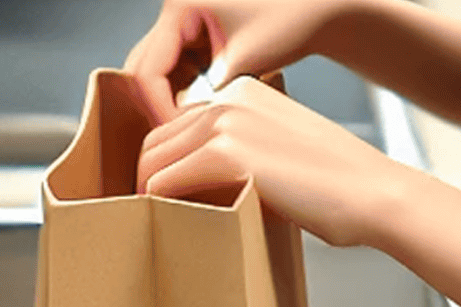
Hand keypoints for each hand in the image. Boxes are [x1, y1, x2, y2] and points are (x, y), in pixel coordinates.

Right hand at [123, 0, 352, 123]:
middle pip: (144, 68)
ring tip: (191, 131)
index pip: (148, 69)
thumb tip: (186, 125)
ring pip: (159, 72)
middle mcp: (174, 12)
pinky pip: (179, 71)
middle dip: (157, 106)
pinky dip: (187, 94)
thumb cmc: (291, 23)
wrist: (316, 9)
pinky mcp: (198, 38)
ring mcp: (184, 24)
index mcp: (180, 8)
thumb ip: (214, 93)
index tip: (179, 136)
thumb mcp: (249, 60)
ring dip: (171, 102)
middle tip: (176, 140)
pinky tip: (203, 115)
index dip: (159, 108)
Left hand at [136, 76, 407, 247]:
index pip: (180, 123)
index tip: (176, 191)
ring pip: (153, 160)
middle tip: (165, 214)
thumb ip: (246, 149)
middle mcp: (229, 98)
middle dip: (155, 177)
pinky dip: (161, 205)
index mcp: (244, 90)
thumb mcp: (287, 148)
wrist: (375, 195)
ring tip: (169, 223)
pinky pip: (163, 182)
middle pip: (159, 139)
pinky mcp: (224, 154)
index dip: (173, 160)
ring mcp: (225, 122)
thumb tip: (207, 180)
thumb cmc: (342, 186)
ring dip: (154, 194)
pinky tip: (179, 223)